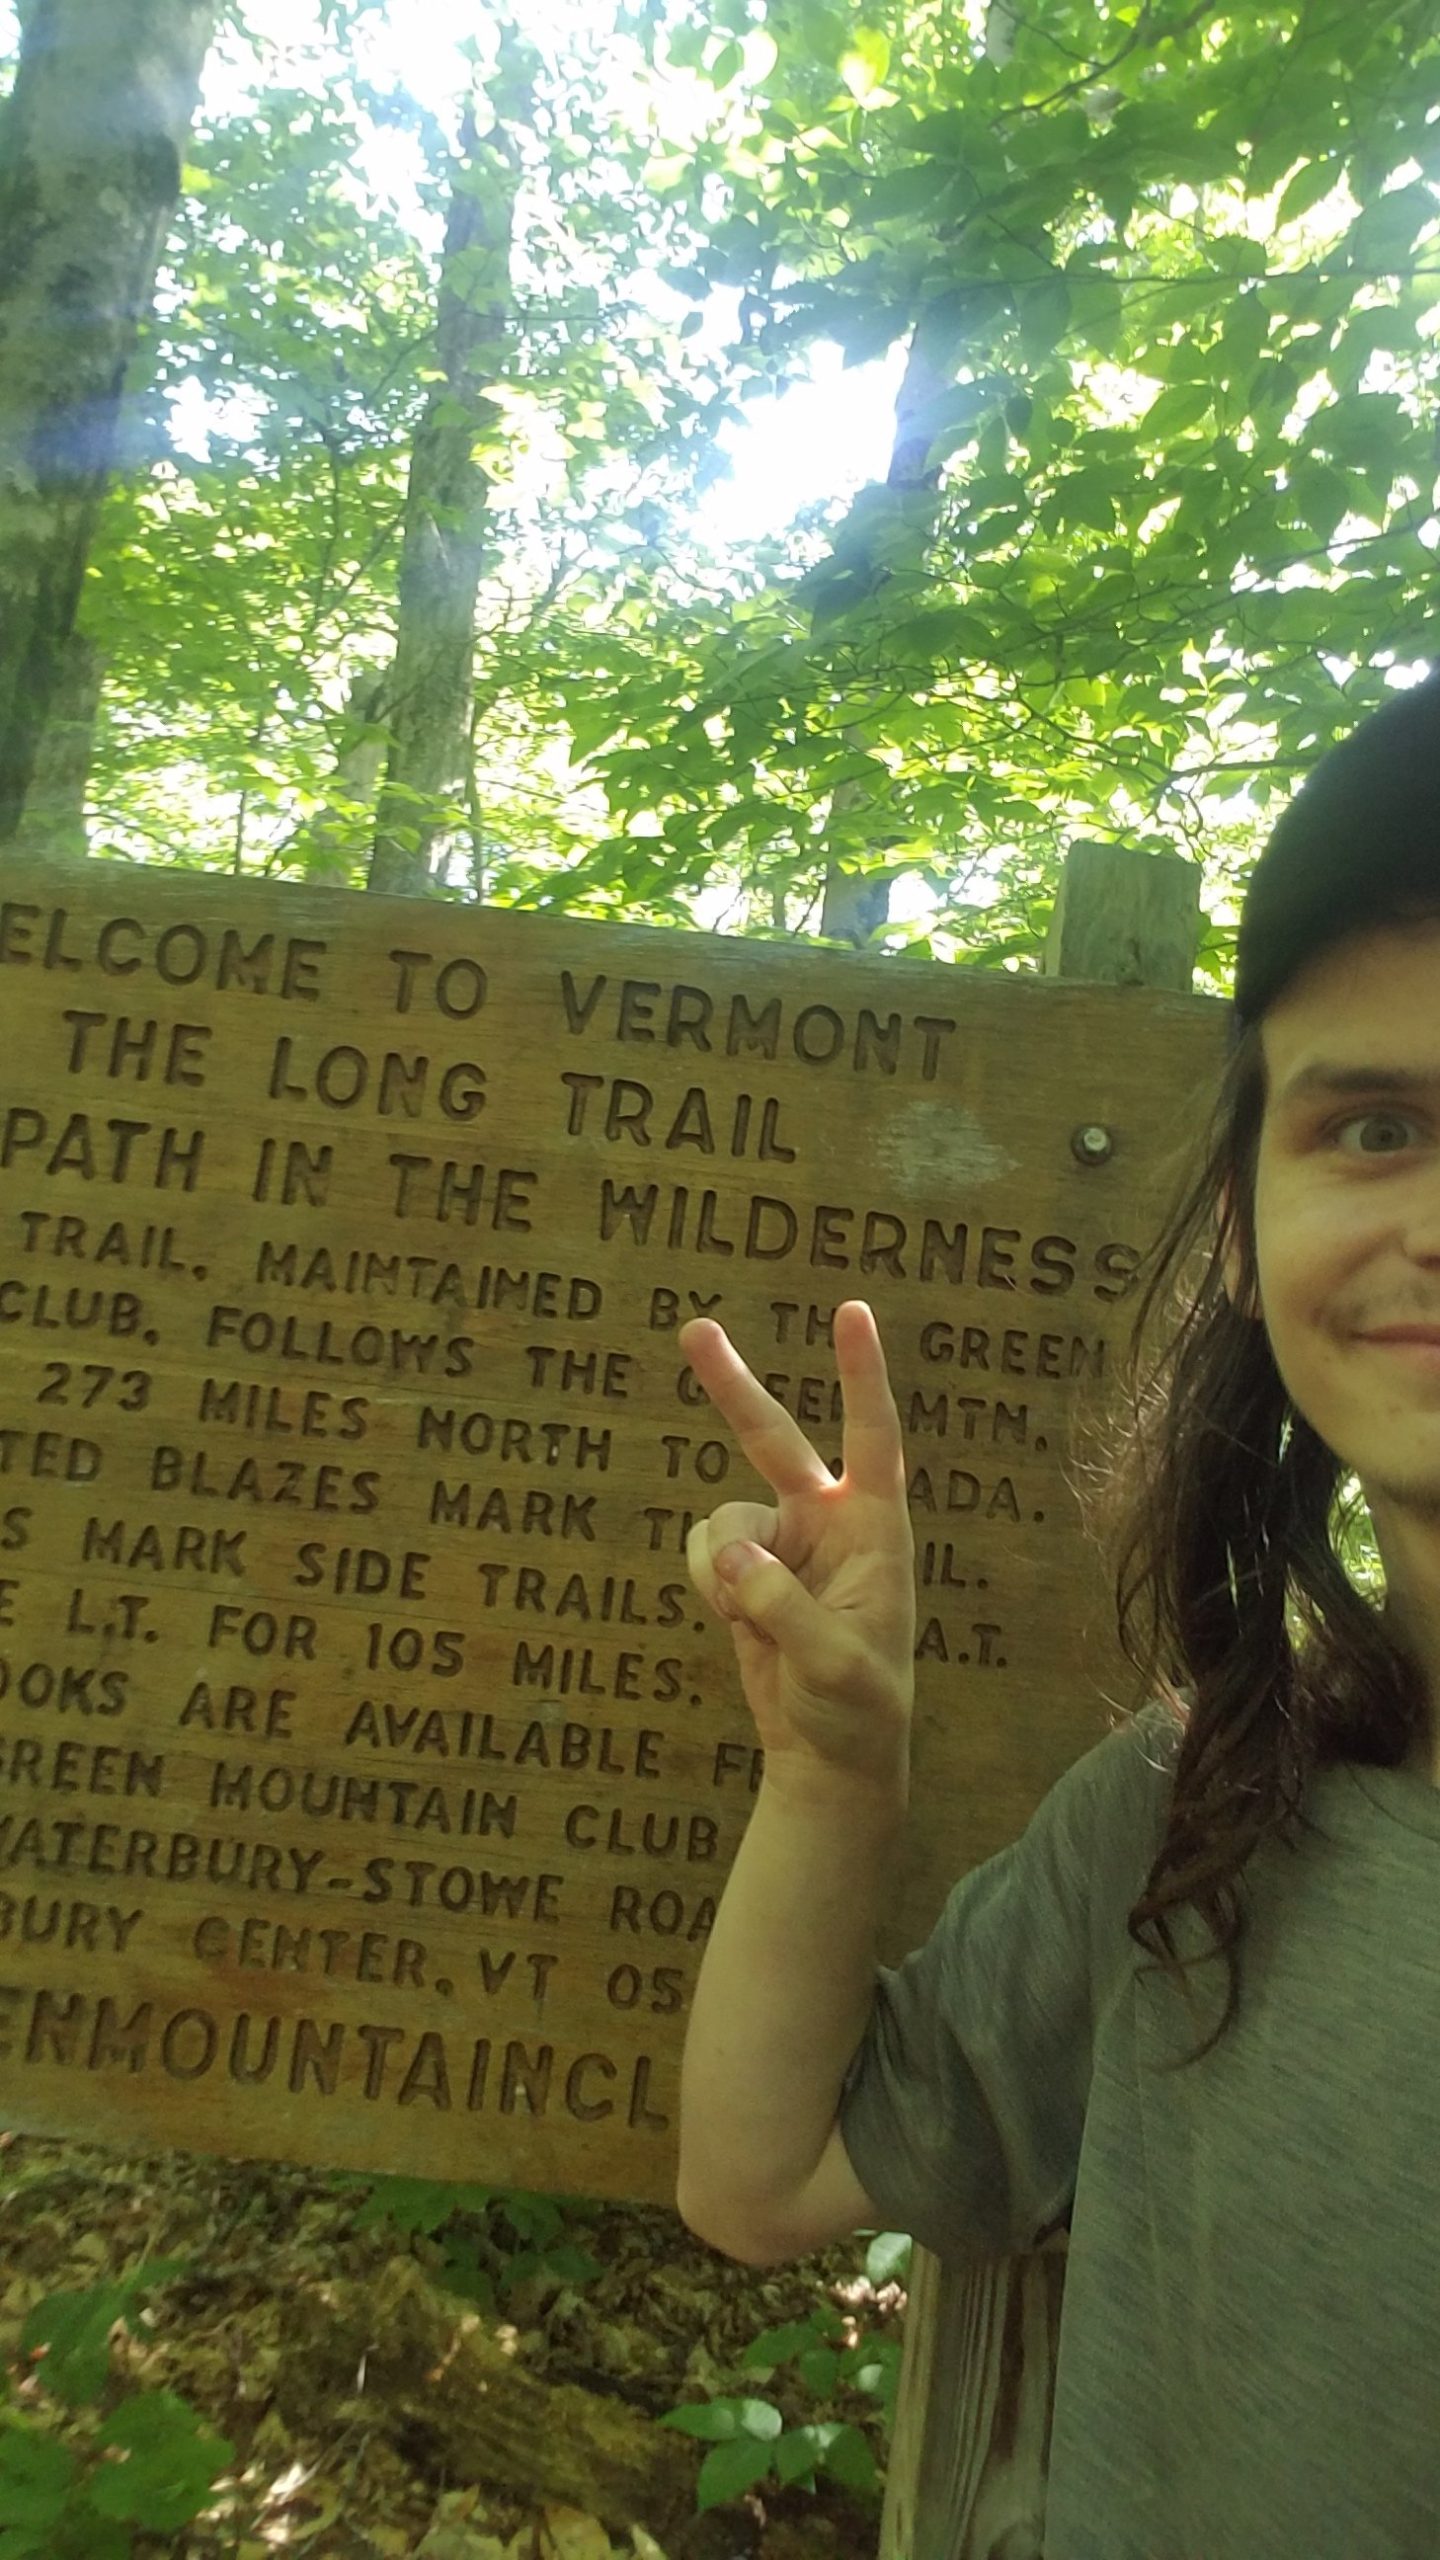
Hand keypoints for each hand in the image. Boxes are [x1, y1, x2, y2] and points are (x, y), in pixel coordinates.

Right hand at [677, 1300, 914, 1800]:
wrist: (828, 1756)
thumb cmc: (857, 1709)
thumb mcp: (834, 1664)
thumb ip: (783, 1605)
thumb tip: (732, 1553)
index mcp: (876, 1531)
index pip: (872, 1438)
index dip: (860, 1375)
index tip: (852, 1312)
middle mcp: (829, 1523)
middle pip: (774, 1438)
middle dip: (733, 1387)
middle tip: (693, 1328)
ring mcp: (784, 1544)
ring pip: (724, 1518)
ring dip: (723, 1567)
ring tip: (754, 1620)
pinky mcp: (748, 1571)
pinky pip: (705, 1553)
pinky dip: (709, 1584)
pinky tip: (737, 1621)